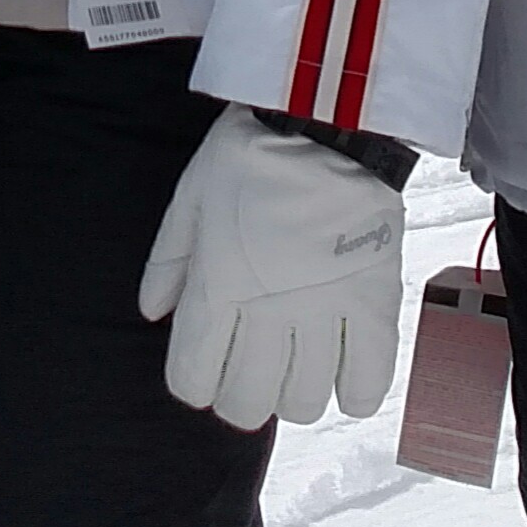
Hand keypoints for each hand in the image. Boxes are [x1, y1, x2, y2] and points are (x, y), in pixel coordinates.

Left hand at [138, 105, 407, 427]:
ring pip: (302, 404)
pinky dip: (352, 394)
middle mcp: (268, 311)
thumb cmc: (251, 154)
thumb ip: (169, 260)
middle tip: (247, 372)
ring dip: (292, 395)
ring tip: (296, 365)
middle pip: (246, 404)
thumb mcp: (191, 195)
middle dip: (238, 398)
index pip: (193, 379)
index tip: (201, 370)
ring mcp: (324, 313)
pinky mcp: (373, 306)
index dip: (192, 383)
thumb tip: (152, 312)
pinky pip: (365, 386)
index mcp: (218, 285)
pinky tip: (341, 374)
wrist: (327, 122)